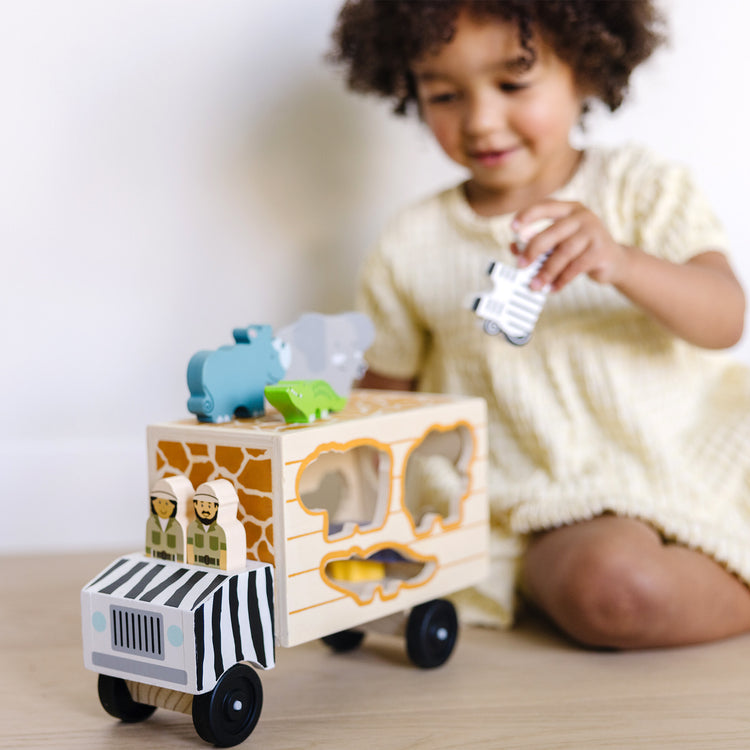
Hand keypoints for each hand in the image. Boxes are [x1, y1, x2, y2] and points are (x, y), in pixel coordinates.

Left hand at [512, 200, 628, 291]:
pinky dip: (561, 280)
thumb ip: (538, 243)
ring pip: (563, 253)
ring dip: (546, 271)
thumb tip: (513, 248)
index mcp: (568, 208)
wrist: (614, 261)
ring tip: (534, 285)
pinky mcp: (601, 250)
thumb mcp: (559, 243)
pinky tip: (552, 288)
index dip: (527, 215)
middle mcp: (582, 216)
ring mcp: (594, 232)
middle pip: (551, 233)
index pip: (544, 206)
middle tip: (520, 266)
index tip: (512, 228)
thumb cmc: (579, 250)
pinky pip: (575, 267)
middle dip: (533, 251)